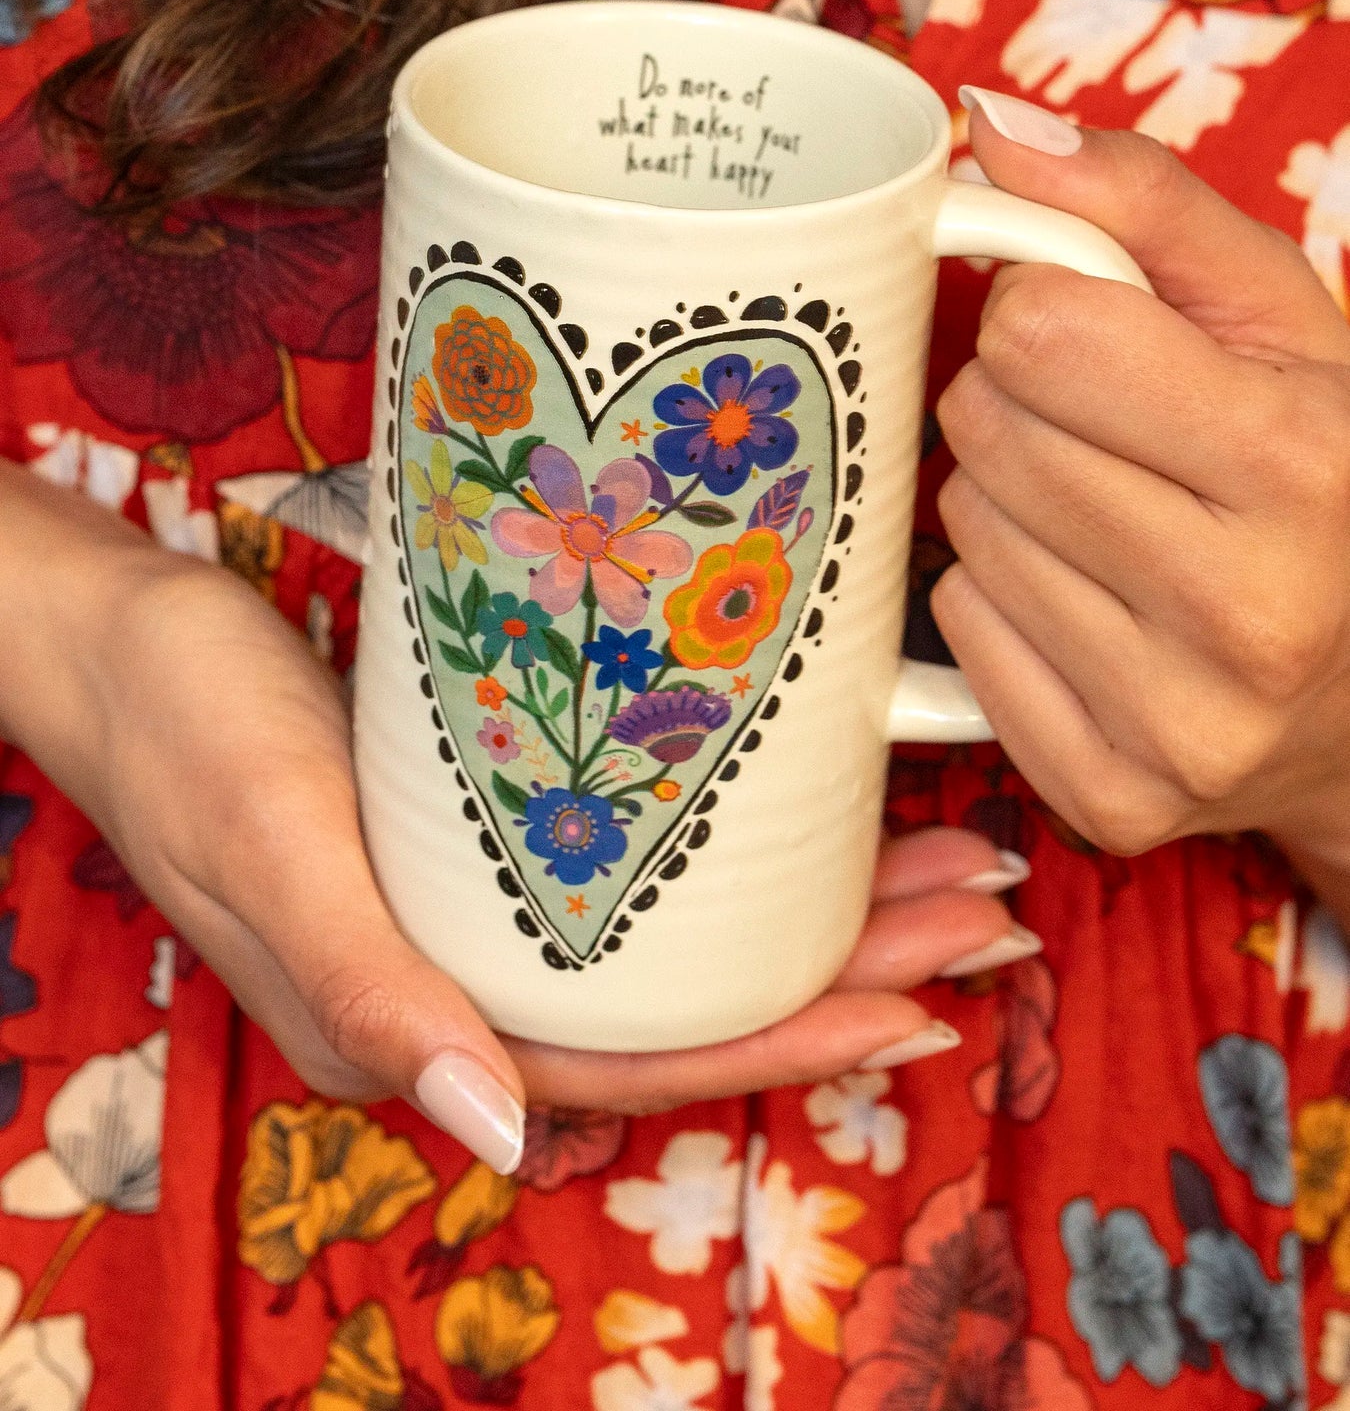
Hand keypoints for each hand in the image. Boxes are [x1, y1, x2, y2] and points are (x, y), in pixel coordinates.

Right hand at [1, 463, 1031, 1167]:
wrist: (123, 643)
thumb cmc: (185, 733)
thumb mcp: (271, 845)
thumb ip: (372, 989)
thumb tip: (499, 1131)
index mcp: (423, 1025)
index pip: (646, 1063)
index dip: (794, 1042)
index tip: (926, 1000)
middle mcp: (469, 985)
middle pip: (692, 1006)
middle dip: (848, 968)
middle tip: (983, 908)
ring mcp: (482, 912)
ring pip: (681, 940)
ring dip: (814, 908)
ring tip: (942, 865)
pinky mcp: (484, 835)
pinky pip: (635, 871)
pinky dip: (734, 852)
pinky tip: (802, 811)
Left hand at [933, 91, 1349, 867]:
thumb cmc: (1321, 478)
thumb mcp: (1280, 321)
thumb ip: (1142, 206)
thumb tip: (987, 125)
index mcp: (1299, 466)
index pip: (1041, 333)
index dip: (1048, 313)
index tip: (1098, 338)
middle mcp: (1245, 611)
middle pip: (988, 428)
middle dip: (1026, 404)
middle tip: (1112, 434)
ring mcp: (1175, 723)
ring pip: (964, 530)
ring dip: (1012, 499)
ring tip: (1113, 519)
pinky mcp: (1107, 795)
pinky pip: (959, 631)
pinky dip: (1002, 599)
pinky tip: (1090, 604)